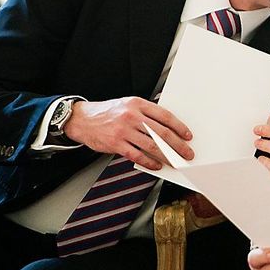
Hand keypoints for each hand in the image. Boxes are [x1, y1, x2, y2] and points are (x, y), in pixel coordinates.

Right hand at [63, 97, 193, 169]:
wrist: (82, 119)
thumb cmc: (108, 113)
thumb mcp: (127, 105)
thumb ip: (146, 113)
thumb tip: (168, 127)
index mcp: (137, 104)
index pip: (164, 115)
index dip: (179, 127)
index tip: (187, 136)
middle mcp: (131, 116)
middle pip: (161, 132)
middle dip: (178, 144)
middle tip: (187, 152)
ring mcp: (123, 130)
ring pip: (151, 145)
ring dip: (167, 156)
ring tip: (175, 161)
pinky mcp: (115, 144)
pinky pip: (137, 155)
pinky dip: (149, 162)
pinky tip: (156, 165)